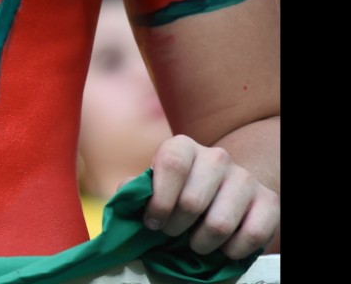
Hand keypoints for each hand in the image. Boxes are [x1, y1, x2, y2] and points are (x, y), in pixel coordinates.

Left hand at [142, 135, 278, 258]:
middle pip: (193, 201)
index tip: (153, 222)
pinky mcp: (269, 201)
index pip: (172, 164)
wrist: (223, 190)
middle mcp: (217, 157)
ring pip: (219, 224)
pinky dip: (232, 250)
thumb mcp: (153, 185)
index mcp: (183, 147)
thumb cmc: (178, 191)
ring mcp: (245, 178)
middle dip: (176, 228)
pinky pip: (251, 235)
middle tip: (173, 233)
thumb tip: (127, 196)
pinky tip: (222, 247)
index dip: (160, 200)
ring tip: (195, 242)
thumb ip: (136, 189)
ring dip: (202, 243)